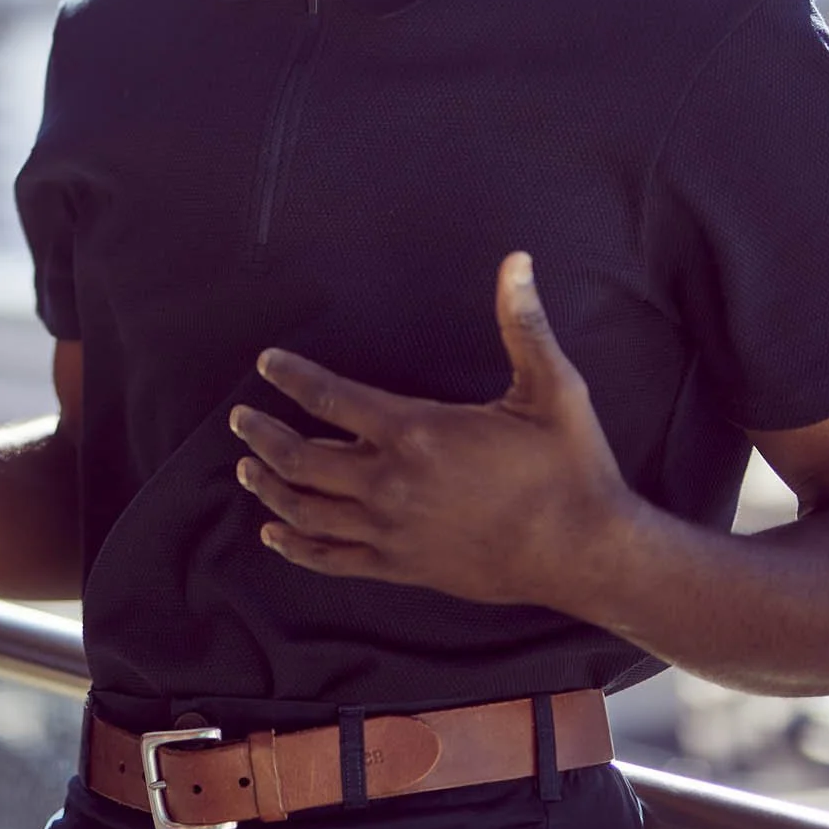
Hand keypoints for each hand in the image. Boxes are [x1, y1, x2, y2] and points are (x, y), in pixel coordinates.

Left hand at [229, 252, 634, 608]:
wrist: (587, 552)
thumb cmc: (570, 466)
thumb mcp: (552, 388)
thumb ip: (523, 324)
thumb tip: (517, 261)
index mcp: (416, 432)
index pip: (330, 398)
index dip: (291, 378)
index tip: (267, 363)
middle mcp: (390, 484)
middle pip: (300, 459)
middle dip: (262, 436)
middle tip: (241, 420)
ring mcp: (392, 531)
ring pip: (306, 511)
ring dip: (270, 488)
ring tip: (247, 469)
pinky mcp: (402, 567)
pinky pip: (332, 560)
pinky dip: (296, 546)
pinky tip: (276, 535)